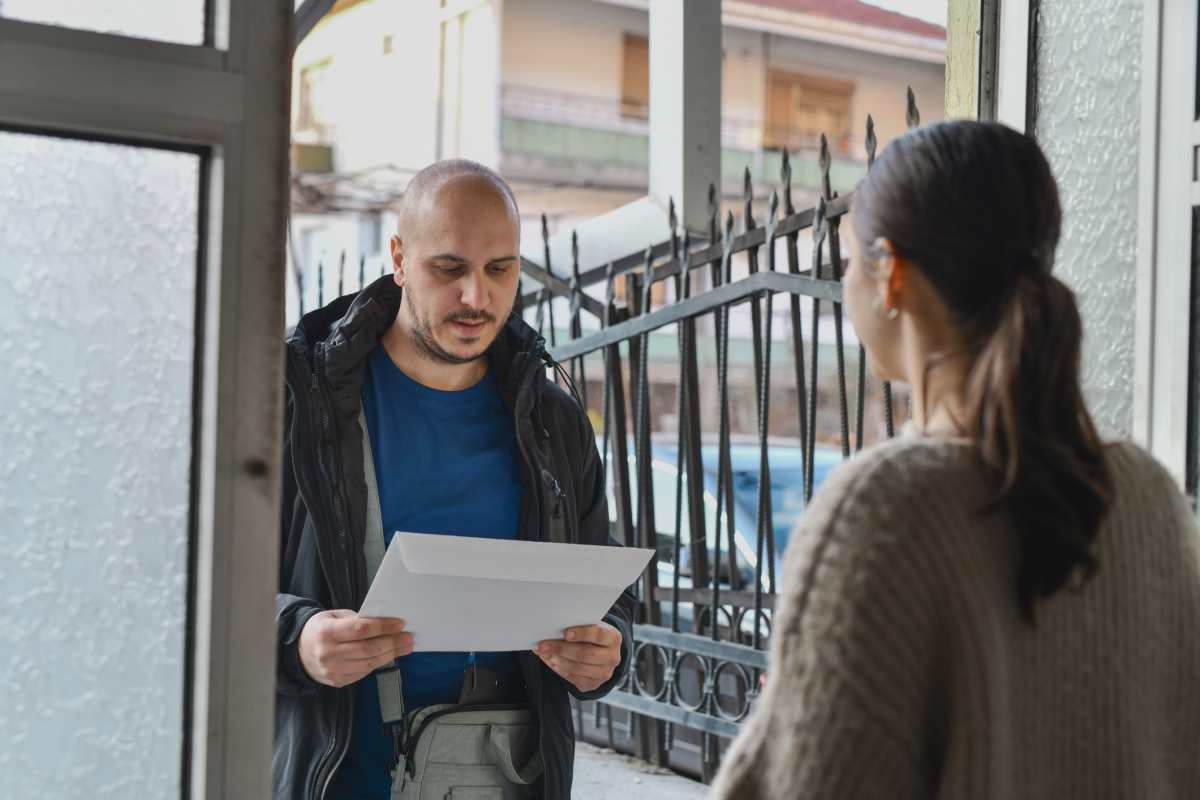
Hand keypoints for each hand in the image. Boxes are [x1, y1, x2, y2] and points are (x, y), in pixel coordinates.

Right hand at [298, 609, 412, 687]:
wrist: (298, 652)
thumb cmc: (321, 629)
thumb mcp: (334, 616)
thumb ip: (357, 620)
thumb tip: (385, 624)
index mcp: (327, 632)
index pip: (361, 629)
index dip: (383, 627)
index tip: (399, 624)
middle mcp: (328, 653)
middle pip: (368, 649)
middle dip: (392, 643)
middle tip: (408, 638)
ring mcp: (332, 670)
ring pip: (369, 663)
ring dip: (390, 655)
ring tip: (404, 647)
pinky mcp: (337, 681)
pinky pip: (363, 672)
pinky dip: (377, 664)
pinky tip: (387, 656)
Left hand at [535, 622, 621, 692]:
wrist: (602, 653)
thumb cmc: (592, 636)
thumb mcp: (590, 627)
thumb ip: (576, 628)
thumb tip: (552, 631)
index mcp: (613, 638)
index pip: (598, 635)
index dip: (582, 634)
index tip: (566, 633)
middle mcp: (612, 657)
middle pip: (585, 654)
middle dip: (562, 649)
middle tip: (544, 645)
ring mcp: (604, 673)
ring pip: (577, 668)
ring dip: (557, 660)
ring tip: (544, 653)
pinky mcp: (593, 684)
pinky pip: (573, 678)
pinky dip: (559, 669)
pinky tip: (551, 661)